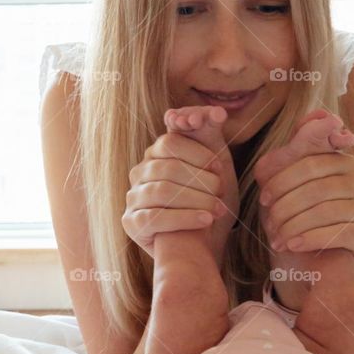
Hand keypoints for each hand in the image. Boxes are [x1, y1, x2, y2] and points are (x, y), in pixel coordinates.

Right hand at [122, 124, 228, 258]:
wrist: (207, 241)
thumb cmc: (210, 198)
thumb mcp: (214, 163)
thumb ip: (211, 132)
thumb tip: (216, 111)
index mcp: (156, 153)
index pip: (170, 142)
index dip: (197, 153)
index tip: (219, 167)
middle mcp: (139, 172)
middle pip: (167, 167)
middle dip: (200, 180)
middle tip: (221, 191)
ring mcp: (132, 197)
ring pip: (162, 191)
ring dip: (196, 199)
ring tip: (218, 209)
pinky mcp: (132, 223)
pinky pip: (155, 216)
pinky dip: (185, 218)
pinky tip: (205, 220)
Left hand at [255, 110, 353, 261]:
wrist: (305, 259)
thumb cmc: (293, 216)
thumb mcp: (283, 181)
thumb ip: (294, 149)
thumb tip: (323, 115)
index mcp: (339, 161)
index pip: (311, 160)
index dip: (283, 178)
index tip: (264, 198)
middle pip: (317, 186)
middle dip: (286, 206)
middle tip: (268, 222)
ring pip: (327, 210)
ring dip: (295, 225)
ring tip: (277, 238)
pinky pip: (340, 232)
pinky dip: (311, 239)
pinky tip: (293, 245)